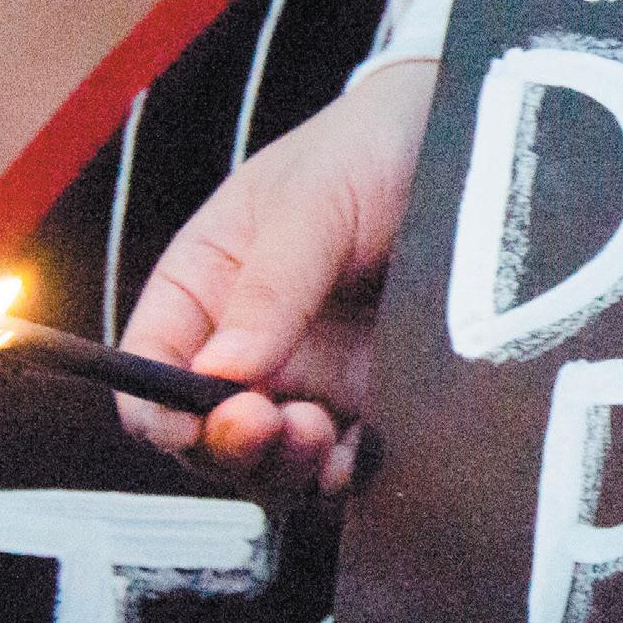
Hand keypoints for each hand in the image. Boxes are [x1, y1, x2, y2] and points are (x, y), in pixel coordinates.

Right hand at [116, 60, 436, 495]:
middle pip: (205, 436)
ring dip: (284, 469)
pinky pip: (343, 465)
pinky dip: (340, 479)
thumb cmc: (369, 153)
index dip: (157, 409)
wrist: (471, 143)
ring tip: (318, 434)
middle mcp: (248, 348)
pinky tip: (353, 461)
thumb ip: (270, 286)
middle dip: (227, 448)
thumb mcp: (312, 203)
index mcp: (203, 291)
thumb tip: (220, 373)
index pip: (150, 371)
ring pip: (271, 464)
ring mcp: (312, 381)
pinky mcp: (374, 403)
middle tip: (265, 424)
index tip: (190, 420)